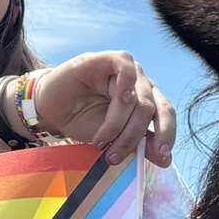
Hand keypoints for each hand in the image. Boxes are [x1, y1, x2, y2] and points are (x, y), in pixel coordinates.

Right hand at [31, 52, 176, 168]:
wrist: (51, 109)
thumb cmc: (84, 121)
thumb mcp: (114, 139)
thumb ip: (139, 145)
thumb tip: (166, 160)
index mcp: (147, 101)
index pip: (165, 113)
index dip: (167, 132)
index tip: (162, 154)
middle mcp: (140, 84)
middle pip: (148, 110)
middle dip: (131, 137)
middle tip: (113, 157)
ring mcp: (126, 70)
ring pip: (136, 98)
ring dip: (118, 124)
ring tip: (99, 143)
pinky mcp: (107, 58)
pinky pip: (125, 67)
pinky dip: (125, 85)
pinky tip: (119, 99)